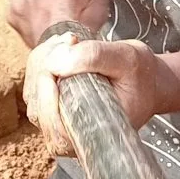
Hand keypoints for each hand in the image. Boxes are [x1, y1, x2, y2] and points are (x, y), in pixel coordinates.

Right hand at [8, 0, 109, 47]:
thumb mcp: (99, 0)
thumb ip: (90, 31)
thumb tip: (83, 57)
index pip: (57, 40)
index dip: (68, 56)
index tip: (78, 62)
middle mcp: (32, 4)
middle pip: (45, 48)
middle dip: (61, 54)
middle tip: (75, 47)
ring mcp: (18, 10)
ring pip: (35, 46)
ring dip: (50, 44)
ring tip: (63, 28)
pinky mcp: (11, 15)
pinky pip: (28, 37)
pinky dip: (41, 36)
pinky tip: (51, 20)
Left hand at [24, 33, 163, 156]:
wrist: (146, 81)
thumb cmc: (141, 77)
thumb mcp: (127, 58)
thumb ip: (94, 58)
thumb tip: (55, 62)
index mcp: (94, 135)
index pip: (57, 132)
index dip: (48, 102)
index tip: (51, 70)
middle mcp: (73, 135)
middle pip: (38, 110)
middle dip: (45, 70)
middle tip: (70, 43)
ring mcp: (60, 122)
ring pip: (32, 94)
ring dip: (43, 61)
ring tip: (71, 43)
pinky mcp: (52, 106)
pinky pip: (34, 85)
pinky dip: (42, 61)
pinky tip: (64, 48)